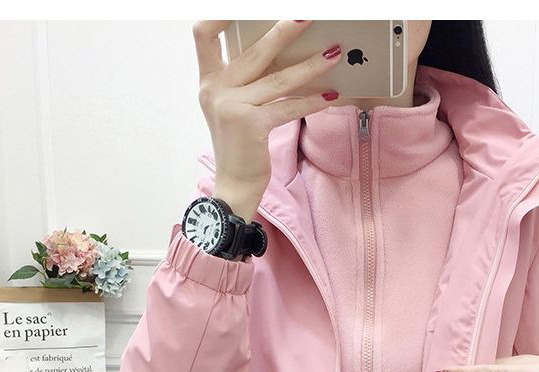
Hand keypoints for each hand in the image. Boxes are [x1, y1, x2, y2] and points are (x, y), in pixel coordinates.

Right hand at [193, 20, 342, 221]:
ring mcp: (231, 108)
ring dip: (310, 65)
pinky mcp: (251, 126)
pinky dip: (312, 101)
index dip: (220, 14)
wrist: (233, 186)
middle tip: (307, 16)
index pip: (204, 34)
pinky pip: (288, 107)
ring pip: (278, 79)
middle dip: (283, 30)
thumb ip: (245, 81)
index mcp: (208, 81)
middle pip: (253, 50)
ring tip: (334, 53)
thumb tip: (280, 52)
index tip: (244, 6)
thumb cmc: (239, 147)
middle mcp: (215, 90)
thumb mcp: (232, 108)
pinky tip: (330, 95)